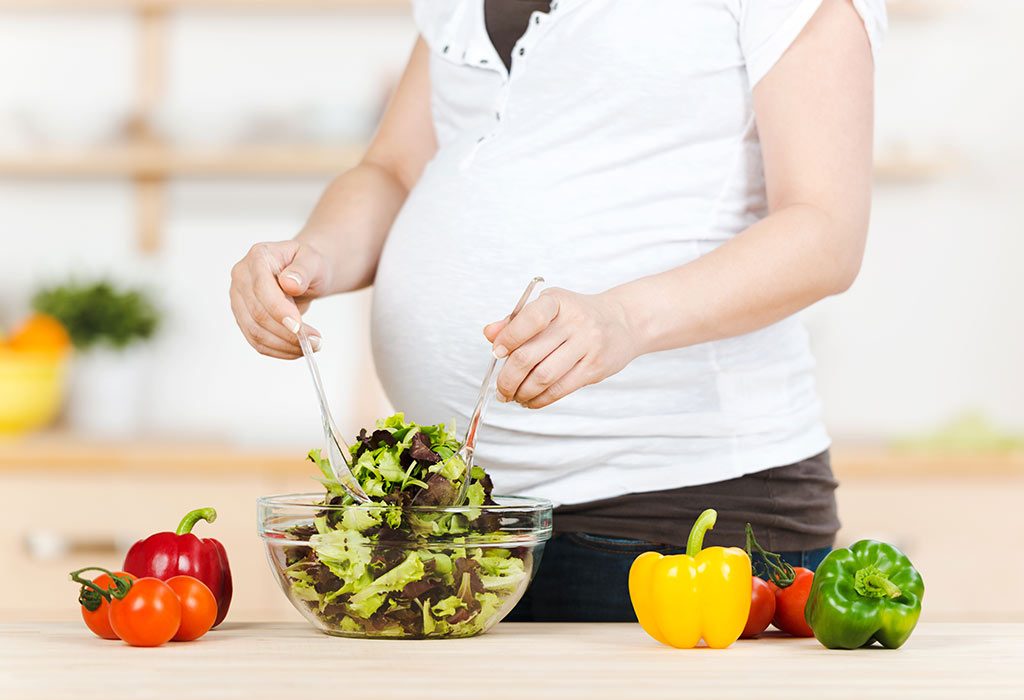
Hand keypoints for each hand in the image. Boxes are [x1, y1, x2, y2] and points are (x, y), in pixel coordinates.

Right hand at [229, 240, 330, 358]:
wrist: (302, 274)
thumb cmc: (308, 264)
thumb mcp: (313, 260)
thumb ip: (303, 270)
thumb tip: (290, 283)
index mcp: (258, 256)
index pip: (261, 288)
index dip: (279, 310)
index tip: (298, 327)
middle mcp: (242, 277)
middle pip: (257, 314)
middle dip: (287, 333)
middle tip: (315, 341)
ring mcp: (239, 298)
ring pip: (255, 332)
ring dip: (284, 345)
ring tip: (310, 346)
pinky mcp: (243, 317)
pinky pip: (256, 340)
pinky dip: (278, 350)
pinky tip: (296, 350)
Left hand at [484, 288, 639, 408]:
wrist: (622, 322)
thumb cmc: (576, 315)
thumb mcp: (548, 308)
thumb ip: (517, 321)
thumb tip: (489, 334)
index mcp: (557, 302)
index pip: (528, 320)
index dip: (507, 339)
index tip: (496, 354)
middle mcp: (574, 322)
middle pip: (529, 356)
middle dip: (507, 378)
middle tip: (501, 389)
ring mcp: (587, 345)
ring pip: (543, 377)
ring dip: (522, 392)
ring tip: (513, 396)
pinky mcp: (594, 368)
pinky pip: (560, 389)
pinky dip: (540, 399)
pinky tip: (530, 400)